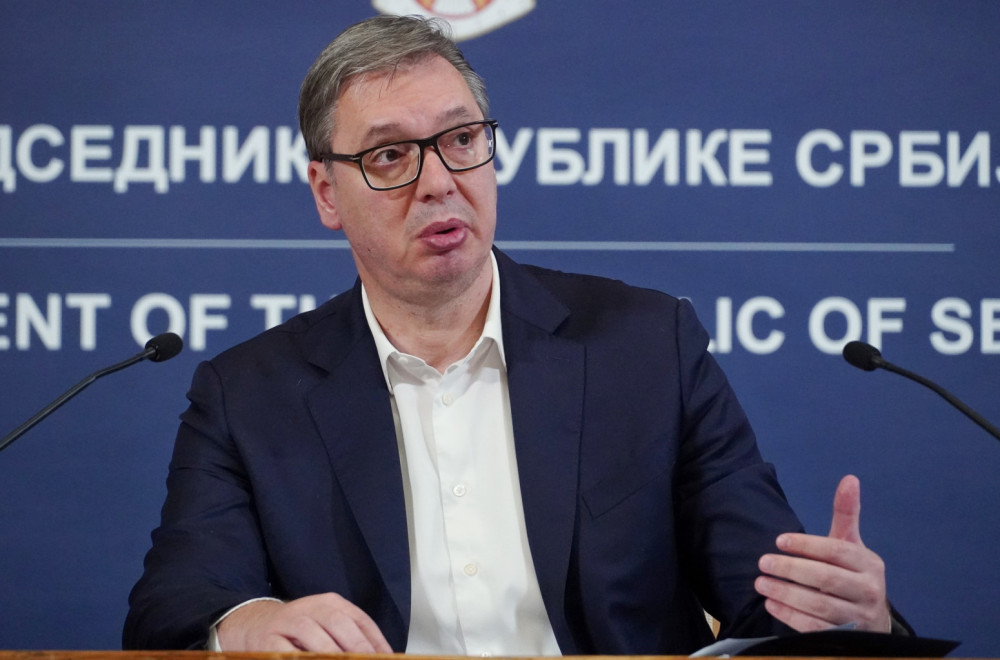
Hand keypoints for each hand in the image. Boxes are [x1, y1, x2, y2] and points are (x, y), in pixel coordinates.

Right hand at [216, 592, 392, 651]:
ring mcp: (288, 623)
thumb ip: (352, 636)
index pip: (359, 619)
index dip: (375, 641)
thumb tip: (381, 655)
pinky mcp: (269, 641)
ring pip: (315, 639)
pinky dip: (303, 659)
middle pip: (339, 625)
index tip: (386, 658)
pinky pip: (289, 654)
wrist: (254, 624)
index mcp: (330, 603)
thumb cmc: (298, 629)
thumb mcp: (326, 624)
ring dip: (332, 655)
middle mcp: (310, 607)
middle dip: (357, 648)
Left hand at [755, 474, 891, 632]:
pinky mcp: (846, 638)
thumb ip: (846, 514)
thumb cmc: (853, 574)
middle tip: (763, 562)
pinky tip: (771, 605)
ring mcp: (859, 617)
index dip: (807, 546)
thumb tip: (849, 478)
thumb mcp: (851, 544)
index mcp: (868, 563)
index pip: (836, 551)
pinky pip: (816, 629)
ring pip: (820, 607)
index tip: (779, 541)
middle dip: (791, 570)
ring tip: (760, 584)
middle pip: (826, 579)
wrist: (873, 620)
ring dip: (786, 595)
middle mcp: (868, 590)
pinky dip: (791, 617)